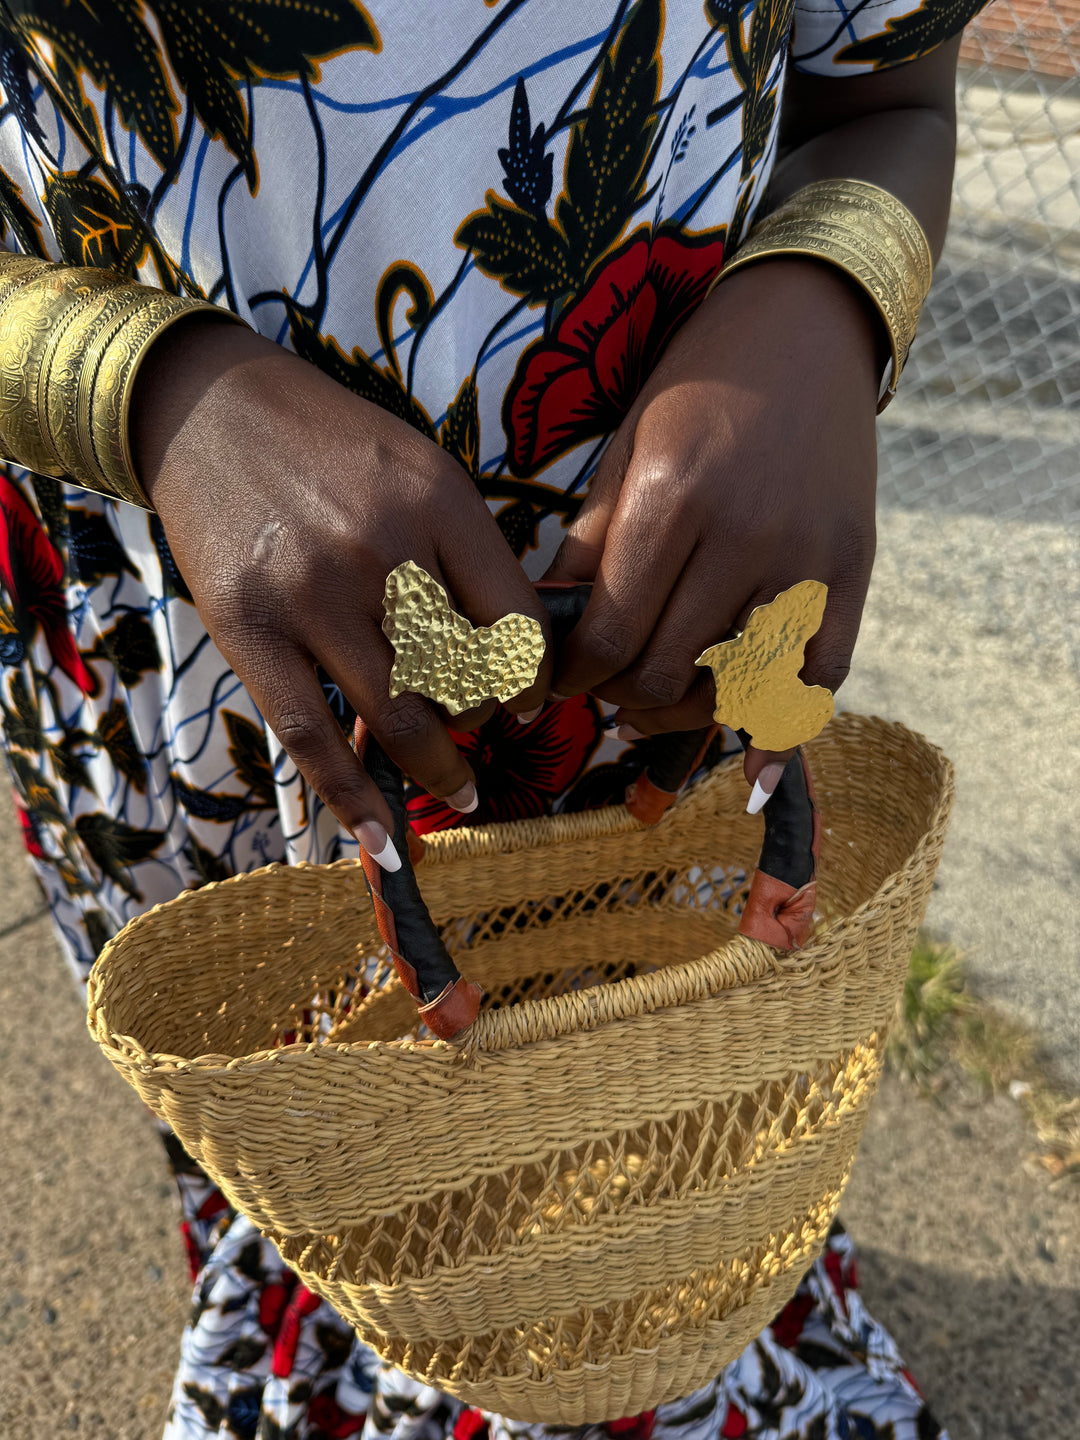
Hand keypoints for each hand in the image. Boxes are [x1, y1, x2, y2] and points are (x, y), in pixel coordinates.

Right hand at [132, 320, 549, 866]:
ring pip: (399, 716)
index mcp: (438, 501)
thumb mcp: (421, 468)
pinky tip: (380, 841)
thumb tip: (518, 656)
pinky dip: (350, 799)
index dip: (536, 680)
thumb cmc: (331, 445)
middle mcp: (380, 549)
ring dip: (441, 769)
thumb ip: (470, 552)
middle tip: (483, 733)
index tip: (533, 701)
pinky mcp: (248, 630)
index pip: (517, 623)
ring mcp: (310, 593)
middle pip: (464, 677)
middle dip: (485, 719)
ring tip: (462, 791)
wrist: (208, 408)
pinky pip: (311, 736)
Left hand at [544, 257, 880, 808]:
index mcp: (673, 499)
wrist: (811, 326)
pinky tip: (749, 769)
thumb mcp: (627, 444)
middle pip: (666, 670)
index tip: (552, 683)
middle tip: (600, 690)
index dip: (570, 674)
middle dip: (618, 695)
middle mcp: (744, 538)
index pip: (608, 633)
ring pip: (734, 687)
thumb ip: (591, 540)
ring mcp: (806, 560)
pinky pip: (819, 678)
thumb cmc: (699, 381)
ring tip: (651, 706)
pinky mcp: (853, 572)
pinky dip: (782, 730)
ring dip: (683, 713)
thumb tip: (545, 625)